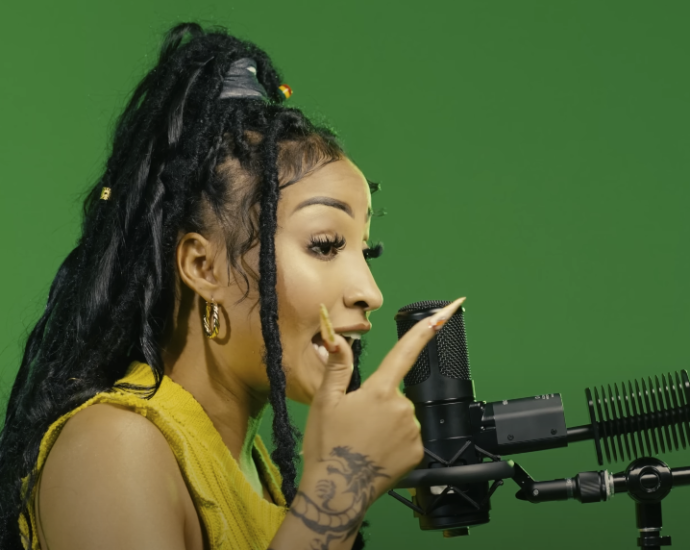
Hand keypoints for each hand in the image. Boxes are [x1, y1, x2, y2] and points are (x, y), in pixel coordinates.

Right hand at [300, 297, 466, 506]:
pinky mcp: (418, 451)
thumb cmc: (327, 445)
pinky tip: (376, 452)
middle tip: (355, 424)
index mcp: (379, 390)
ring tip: (363, 442)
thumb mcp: (324, 402)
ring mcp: (413, 431)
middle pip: (394, 393)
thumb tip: (338, 340)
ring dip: (387, 423)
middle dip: (378, 403)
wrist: (337, 492)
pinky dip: (395, 442)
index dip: (429, 329)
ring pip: (402, 416)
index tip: (449, 310)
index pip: (406, 351)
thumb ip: (337, 368)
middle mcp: (402, 407)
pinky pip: (409, 437)